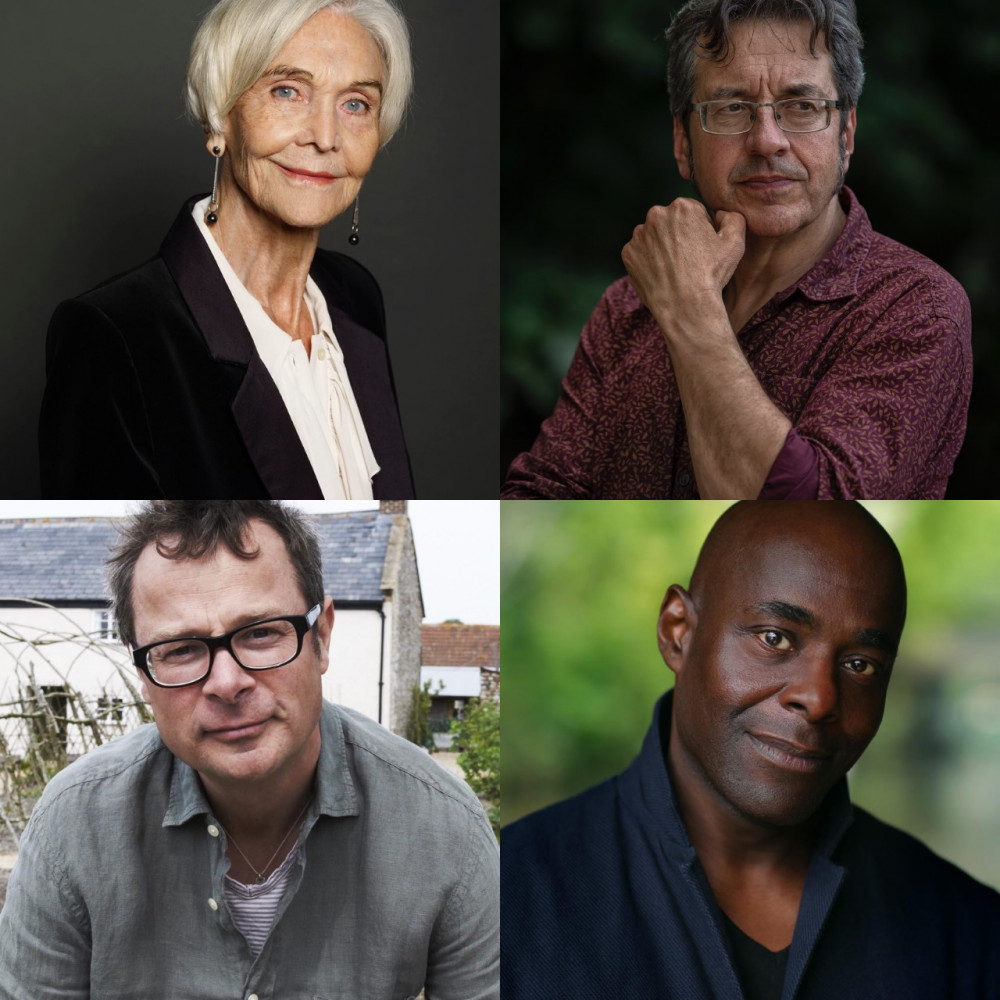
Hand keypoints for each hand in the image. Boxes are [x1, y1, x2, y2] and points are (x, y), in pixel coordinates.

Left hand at [621, 198, 746, 324]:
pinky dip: (647, 261)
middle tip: (687, 259)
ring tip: (673, 268)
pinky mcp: (628, 254)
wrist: (684, 306)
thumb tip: (721, 214)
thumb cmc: (711, 275)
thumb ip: (733, 218)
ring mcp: (639, 235)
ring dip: (661, 247)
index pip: (692, 212)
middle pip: (670, 222)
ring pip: (653, 237)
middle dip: (678, 235)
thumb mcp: (735, 243)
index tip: (702, 248)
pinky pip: (639, 253)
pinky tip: (660, 274)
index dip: (700, 230)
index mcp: (682, 207)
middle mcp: (656, 215)